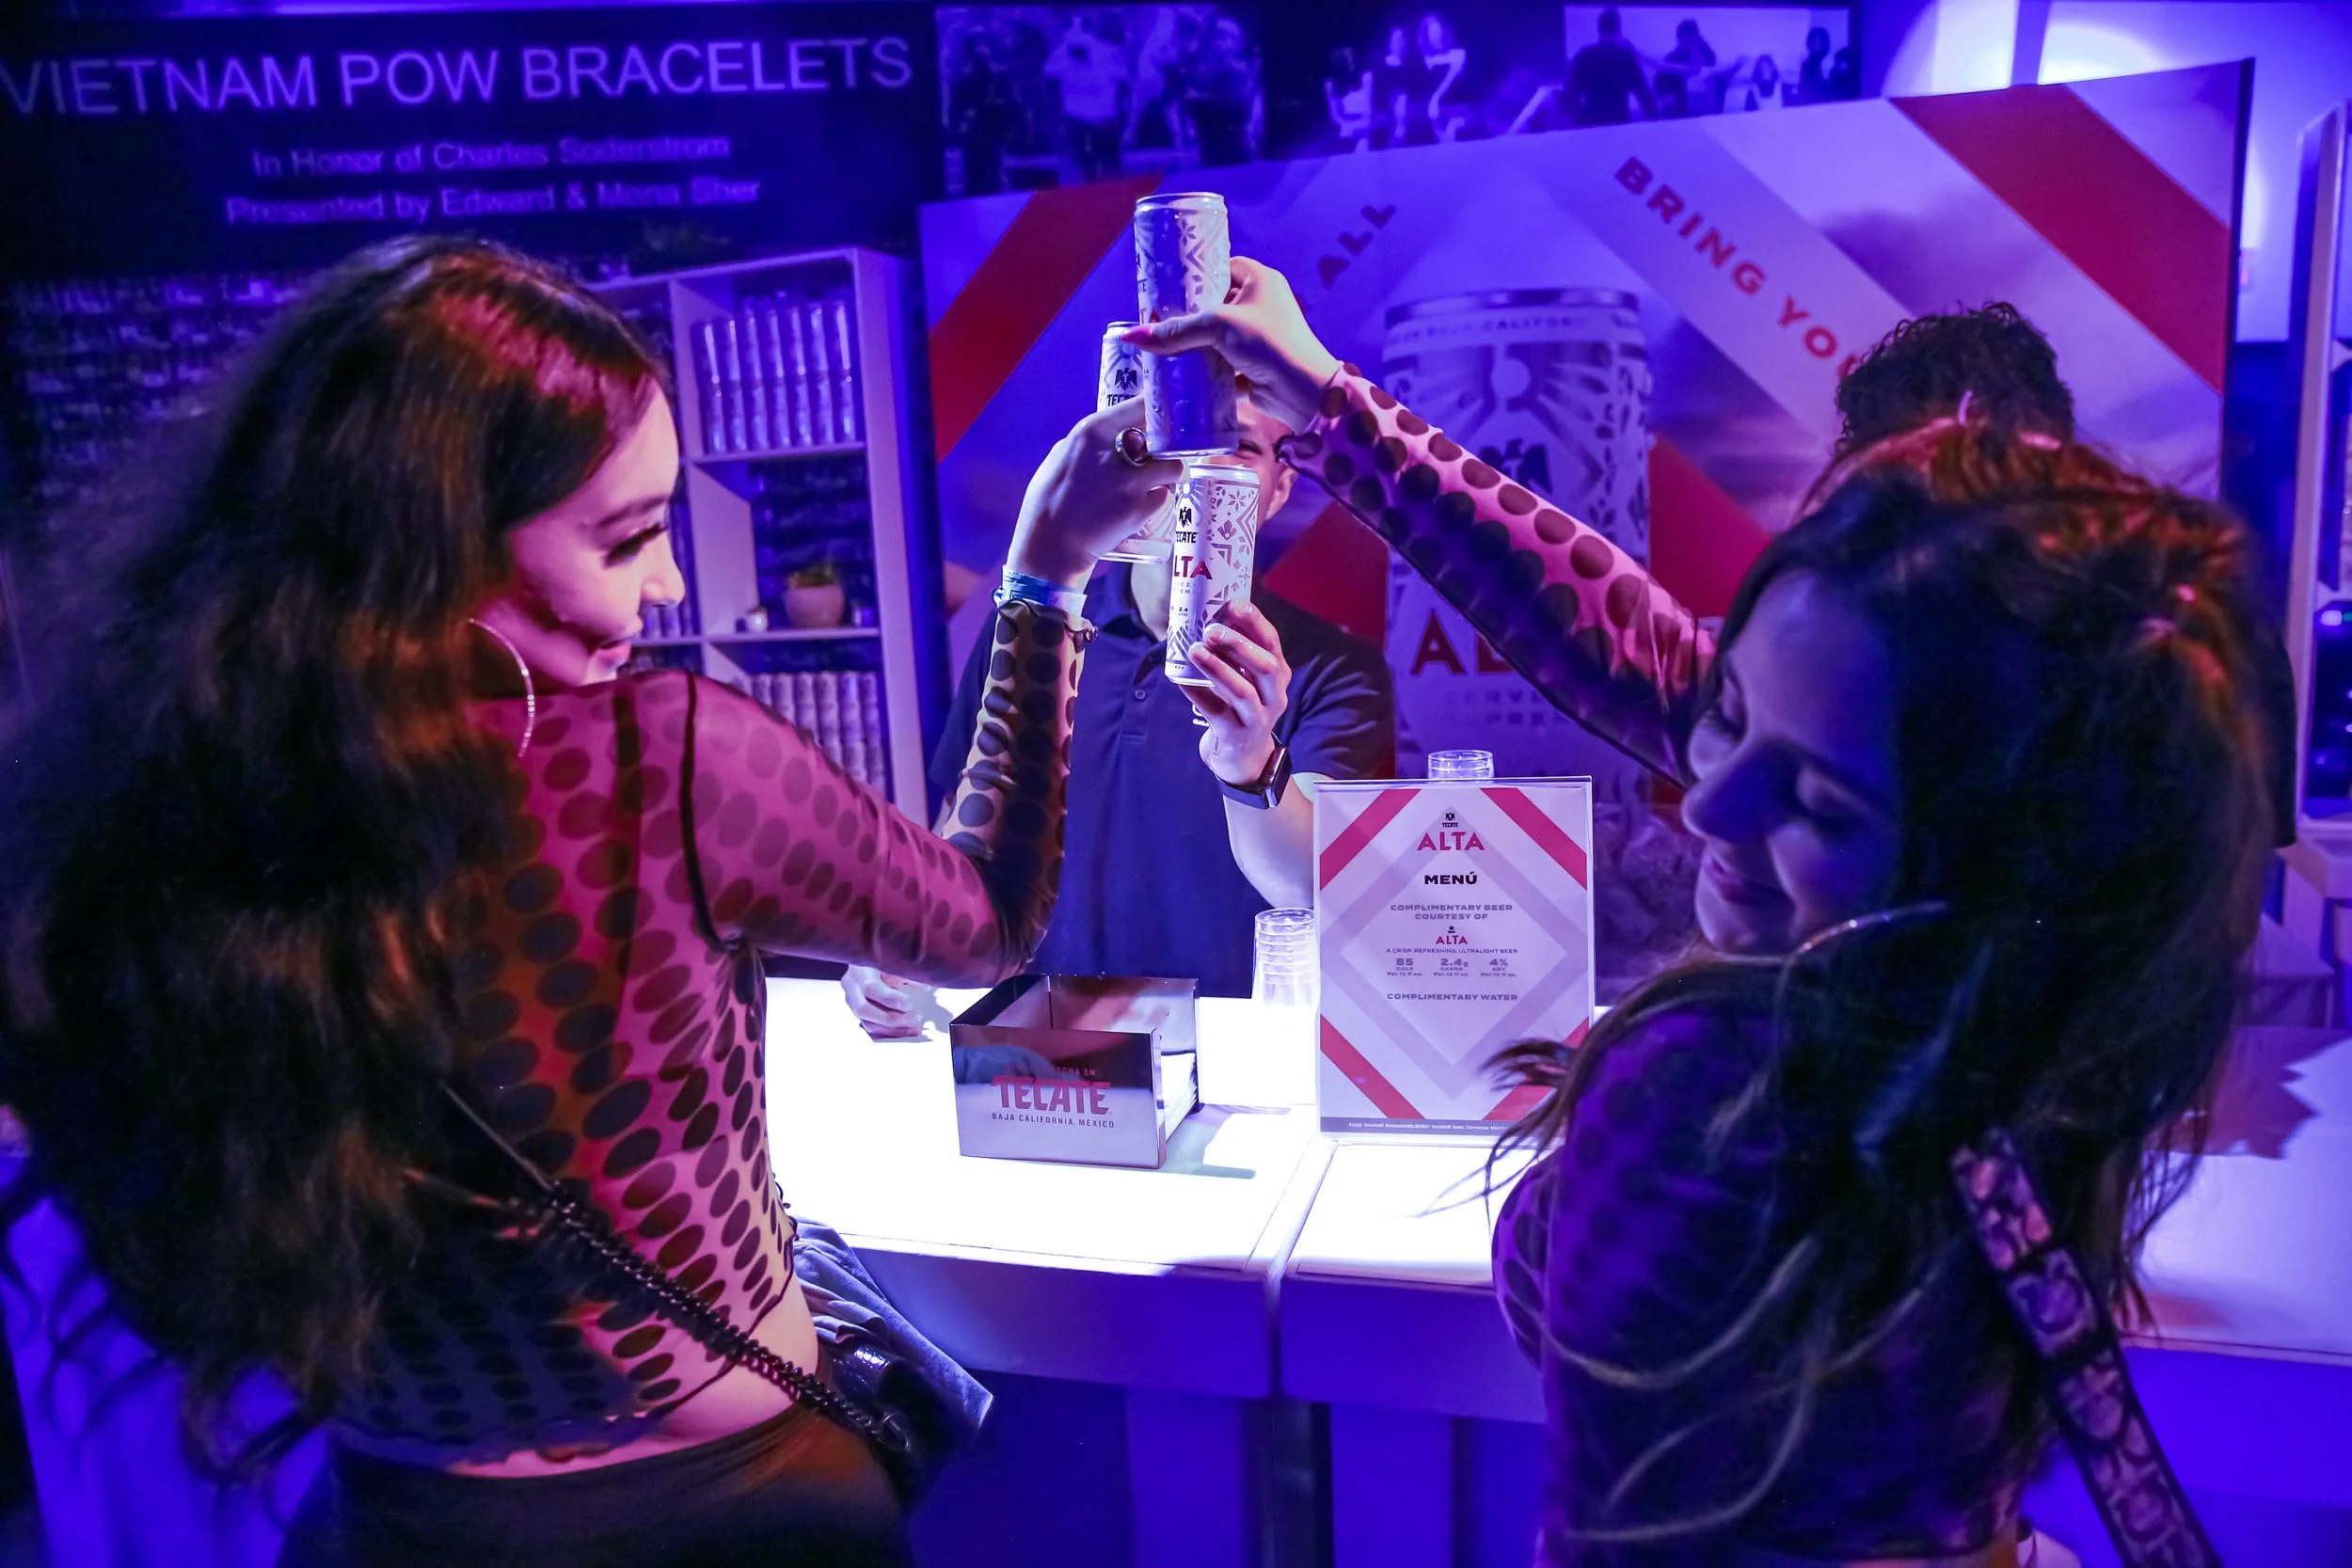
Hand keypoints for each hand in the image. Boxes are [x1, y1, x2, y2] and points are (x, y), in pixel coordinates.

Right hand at [841, 966, 927, 1039]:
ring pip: (867, 1023)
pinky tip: (905, 1033)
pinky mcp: (858, 1012)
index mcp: (859, 970)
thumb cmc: (881, 957)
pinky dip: (890, 1033)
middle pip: (864, 1010)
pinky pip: (872, 1028)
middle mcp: (851, 987)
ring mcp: (852, 1001)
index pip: (870, 988)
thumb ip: (906, 973)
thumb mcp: (892, 960)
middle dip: (891, 1019)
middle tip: (913, 1019)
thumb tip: (924, 986)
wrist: (866, 959)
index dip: (891, 999)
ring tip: (914, 1030)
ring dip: (893, 1030)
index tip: (910, 1003)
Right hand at [1007, 399, 1183, 588]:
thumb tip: (1109, 437)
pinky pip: (1164, 497)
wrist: (1050, 545)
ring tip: (1162, 481)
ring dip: (1170, 473)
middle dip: (1166, 446)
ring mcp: (1131, 481)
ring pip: (1173, 467)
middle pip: (1162, 437)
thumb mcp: (1060, 458)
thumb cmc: (1047, 502)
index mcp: (1091, 431)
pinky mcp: (1141, 508)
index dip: (1157, 411)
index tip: (1165, 417)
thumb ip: (1088, 445)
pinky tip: (1145, 505)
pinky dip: (1158, 501)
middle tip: (1162, 455)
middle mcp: (1115, 451)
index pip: (1140, 406)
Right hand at [1121, 258, 1342, 431]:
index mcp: (1261, 280)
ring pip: (1218, 336)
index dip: (1197, 277)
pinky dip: (1206, 369)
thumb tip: (1133, 337)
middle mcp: (1262, 304)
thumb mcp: (1219, 327)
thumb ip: (1177, 332)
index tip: (1169, 287)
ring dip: (1195, 343)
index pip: (1223, 267)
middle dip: (1189, 315)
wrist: (1304, 392)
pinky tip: (1181, 373)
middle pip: (1216, 304)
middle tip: (1158, 319)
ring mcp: (1259, 336)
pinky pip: (1224, 363)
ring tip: (1163, 346)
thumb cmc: (1269, 344)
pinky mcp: (1255, 366)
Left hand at [1186, 600, 1290, 785]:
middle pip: (1266, 666)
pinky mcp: (1236, 735)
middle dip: (1238, 644)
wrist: (1244, 757)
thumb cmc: (1240, 707)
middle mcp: (1274, 696)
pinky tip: (1181, 679)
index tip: (1235, 603)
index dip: (1255, 622)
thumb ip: (1234, 655)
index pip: (1272, 643)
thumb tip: (1204, 617)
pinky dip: (1198, 694)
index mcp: (1279, 675)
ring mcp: (1257, 718)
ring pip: (1243, 691)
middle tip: (1211, 629)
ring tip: (1194, 650)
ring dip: (1218, 668)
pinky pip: (1217, 712)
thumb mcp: (1246, 679)